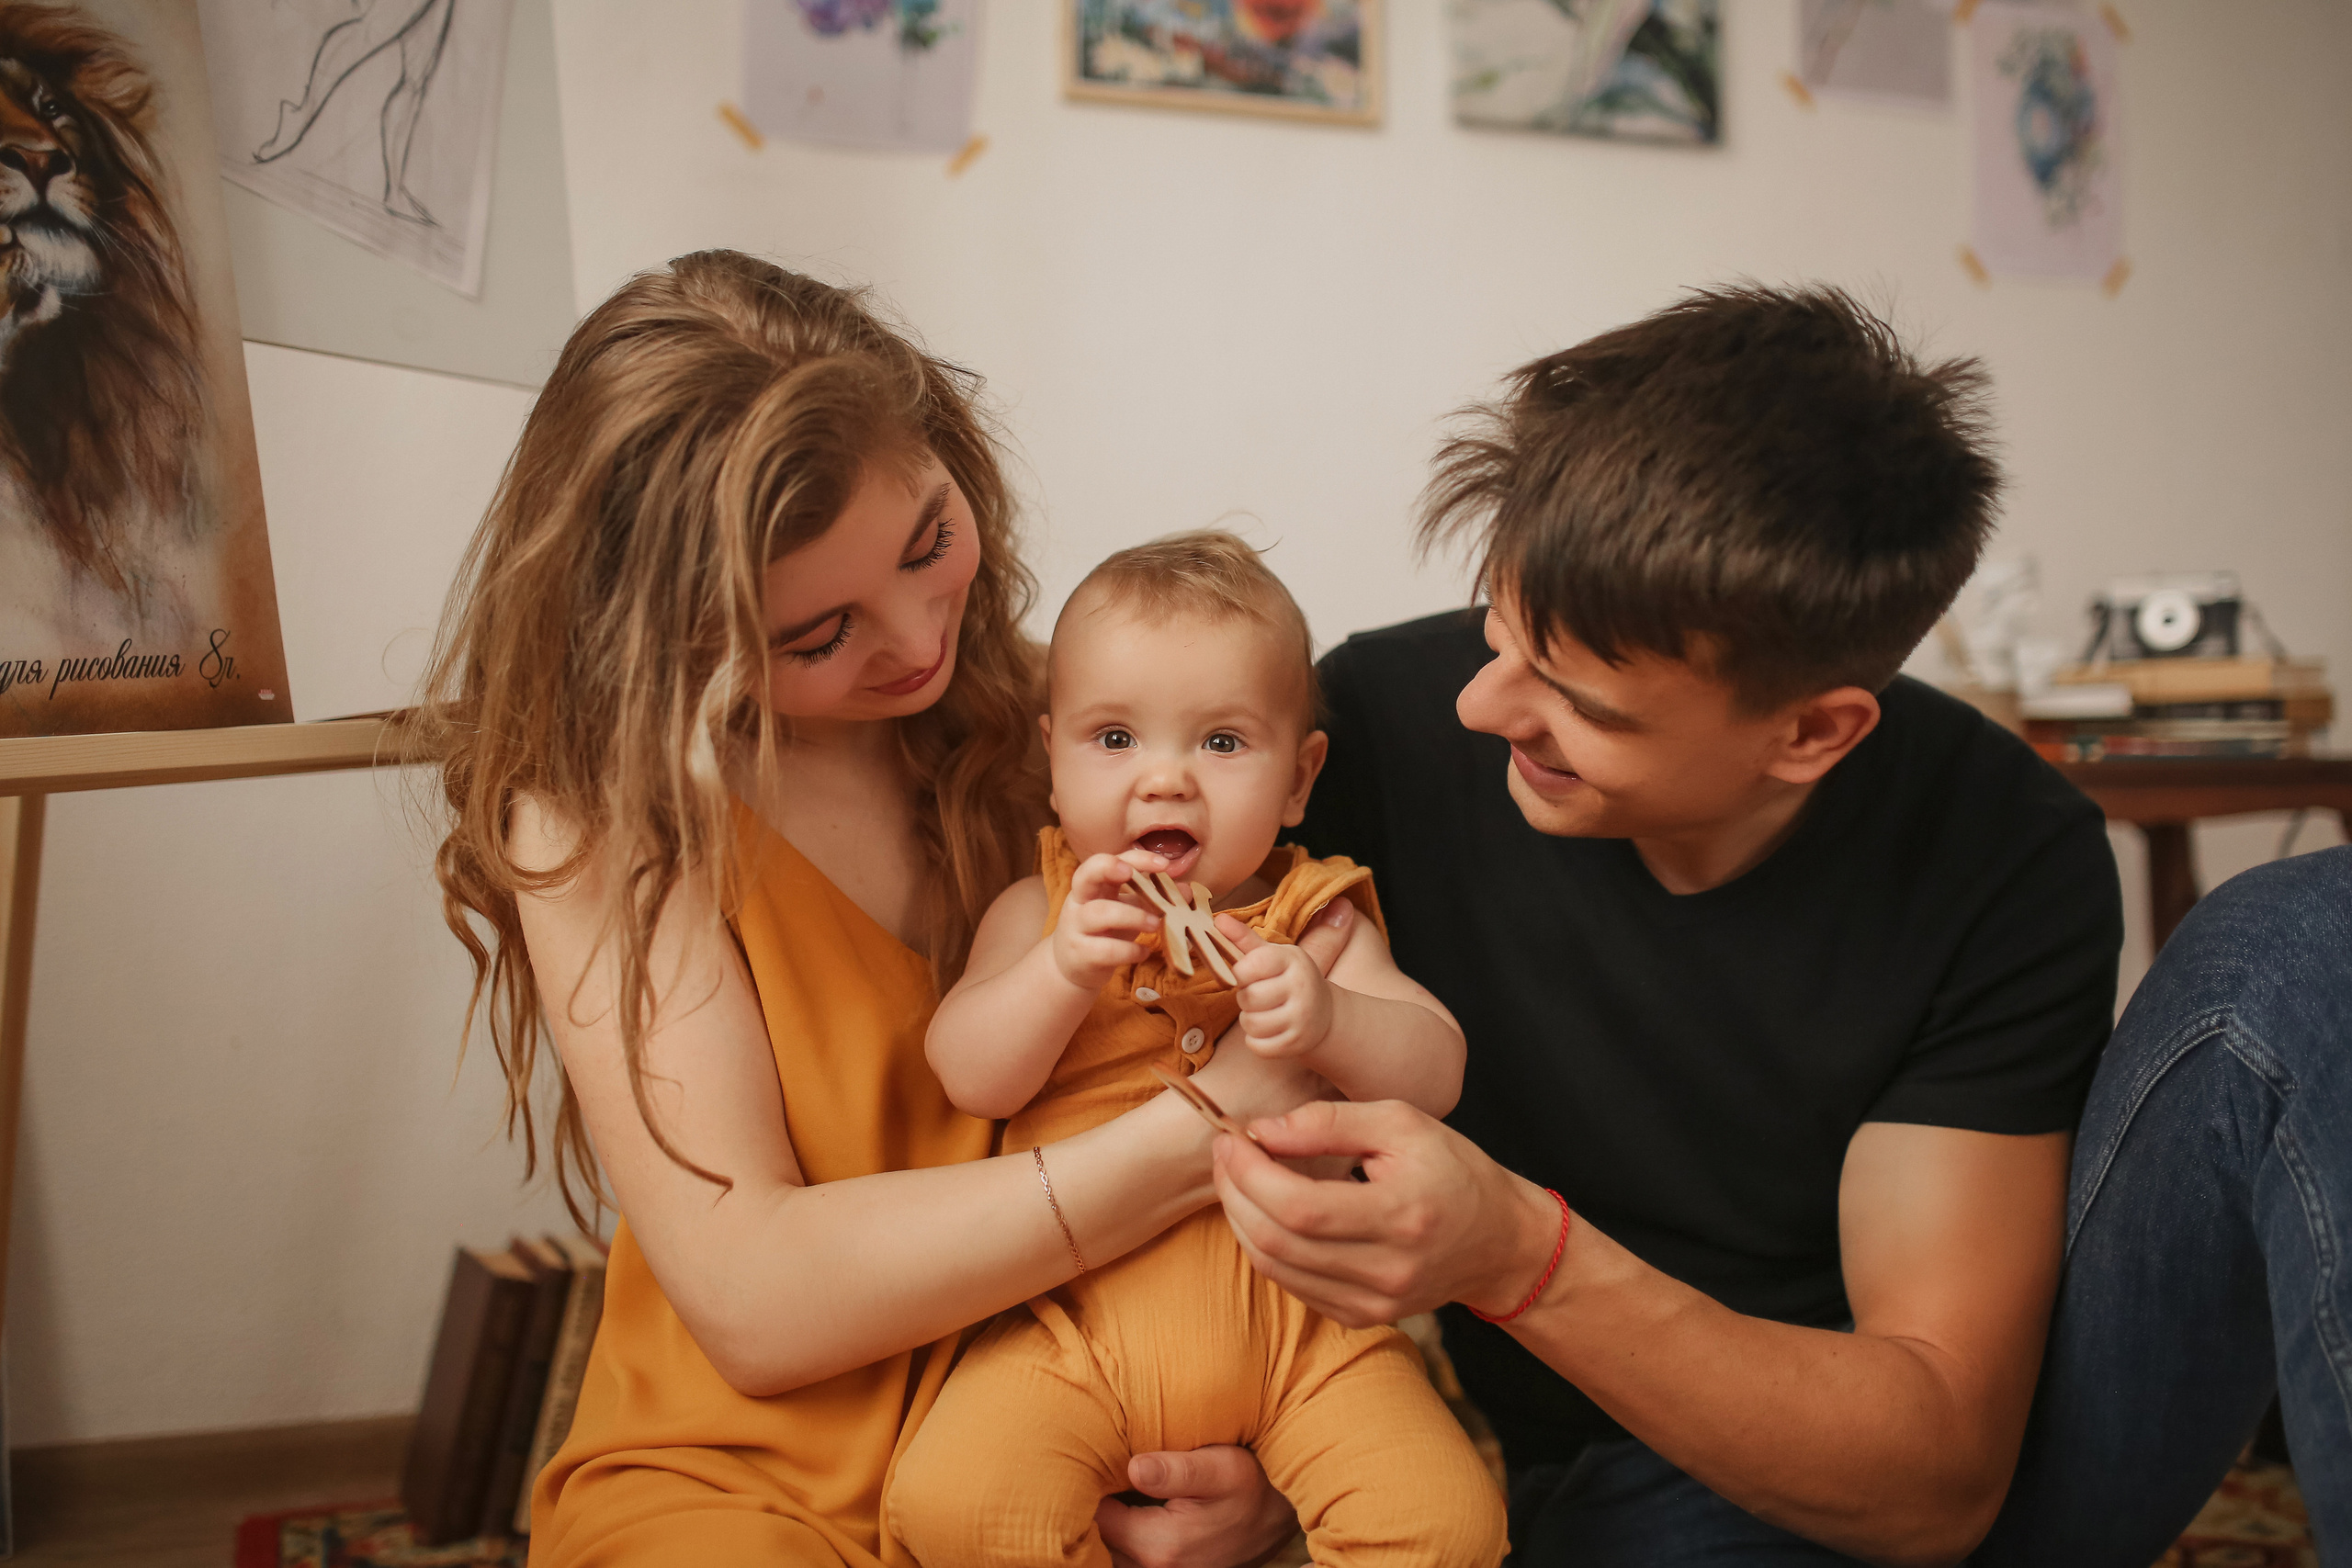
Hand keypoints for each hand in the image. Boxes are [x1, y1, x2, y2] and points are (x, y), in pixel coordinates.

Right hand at [1053, 851, 1166, 992]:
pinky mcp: (1080, 954)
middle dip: (1109, 868)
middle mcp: (1080, 901)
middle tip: (1133, 874)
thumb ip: (1153, 899)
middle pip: (1085, 875)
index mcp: (1094, 885)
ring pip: (1098, 913)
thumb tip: (1186, 891)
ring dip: (1132, 916)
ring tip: (1156, 924)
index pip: (1108, 860)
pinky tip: (1144, 952)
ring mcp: (1076, 927)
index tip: (1163, 864)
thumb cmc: (1104, 933)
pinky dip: (1129, 950)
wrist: (1074, 968)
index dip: (1134, 859)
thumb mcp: (1128, 911)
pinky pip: (1105, 949)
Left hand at [1096, 1446, 1297, 1567]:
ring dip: (1109, 1526)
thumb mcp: (1222, 1467)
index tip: (1097, 1461)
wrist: (1277, 1519)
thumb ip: (1177, 1470)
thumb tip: (1133, 1467)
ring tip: (1114, 1490)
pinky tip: (1130, 1510)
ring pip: (1111, 1554)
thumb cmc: (1249, 1486)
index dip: (1091, 1488)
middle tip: (1100, 1471)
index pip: (1097, 1520)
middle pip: (1099, 1542)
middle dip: (1095, 1509)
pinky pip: (1128, 1558)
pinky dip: (1124, 1538)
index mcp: (1161, 1545)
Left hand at [1211, 1098, 1563, 1327]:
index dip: (1250, 1173)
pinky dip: (1267, 1247)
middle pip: (1278, 1241)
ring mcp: (1374, 1303)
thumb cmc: (1454, 1171)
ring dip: (1242, 1221)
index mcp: (1402, 1216)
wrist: (1500, 1243)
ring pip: (1275, 1268)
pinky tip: (1266, 1213)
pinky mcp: (1363, 1317)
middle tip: (1225, 1154)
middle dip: (1235, 1193)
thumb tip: (1261, 1130)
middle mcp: (1387, 1271)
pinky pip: (1292, 1286)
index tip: (1232, 1138)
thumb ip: (1329, 1123)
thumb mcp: (1402, 1124)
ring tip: (1238, 1179)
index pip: (1299, 1207)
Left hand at [1219, 920, 1333, 1061]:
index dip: (1240, 974)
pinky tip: (1269, 1030)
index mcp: (1292, 960)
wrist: (1325, 1014)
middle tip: (1258, 996)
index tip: (1247, 975)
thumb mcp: (1273, 955)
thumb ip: (1243, 939)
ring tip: (1263, 1012)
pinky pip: (1258, 1046)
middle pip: (1248, 998)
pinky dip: (1256, 1041)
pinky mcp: (1297, 1043)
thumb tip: (1217, 919)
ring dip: (1249, 1021)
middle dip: (1245, 999)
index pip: (1249, 966)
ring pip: (1252, 1024)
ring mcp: (1301, 1018)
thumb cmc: (1289, 979)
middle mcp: (1301, 987)